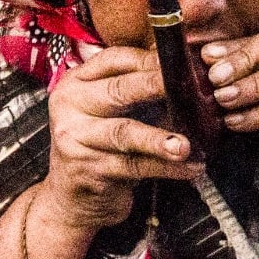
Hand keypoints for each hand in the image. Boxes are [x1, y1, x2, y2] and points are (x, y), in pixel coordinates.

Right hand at [38, 47, 204, 232]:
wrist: (71, 199)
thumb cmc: (101, 144)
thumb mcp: (109, 109)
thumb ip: (137, 89)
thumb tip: (186, 74)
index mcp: (76, 82)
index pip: (113, 60)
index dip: (147, 59)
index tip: (178, 60)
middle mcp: (70, 106)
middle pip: (118, 90)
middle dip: (154, 86)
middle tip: (184, 86)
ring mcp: (75, 139)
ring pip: (125, 133)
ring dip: (159, 139)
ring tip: (185, 144)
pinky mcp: (87, 171)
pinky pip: (133, 166)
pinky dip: (164, 167)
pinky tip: (188, 166)